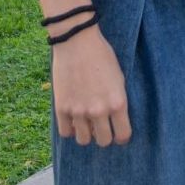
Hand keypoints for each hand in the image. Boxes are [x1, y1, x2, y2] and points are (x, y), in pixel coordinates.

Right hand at [51, 25, 131, 146]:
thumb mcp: (119, 78)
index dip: (122, 136)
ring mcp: (78, 111)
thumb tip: (115, 119)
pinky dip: (70, 129)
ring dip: (87, 134)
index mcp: (118, 103)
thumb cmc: (102, 56)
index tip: (120, 134)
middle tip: (103, 129)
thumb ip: (117, 100)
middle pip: (103, 141)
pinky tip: (74, 120)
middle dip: (105, 136)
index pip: (123, 134)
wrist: (77, 43)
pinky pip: (66, 132)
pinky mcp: (61, 108)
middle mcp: (99, 111)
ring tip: (87, 124)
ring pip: (83, 140)